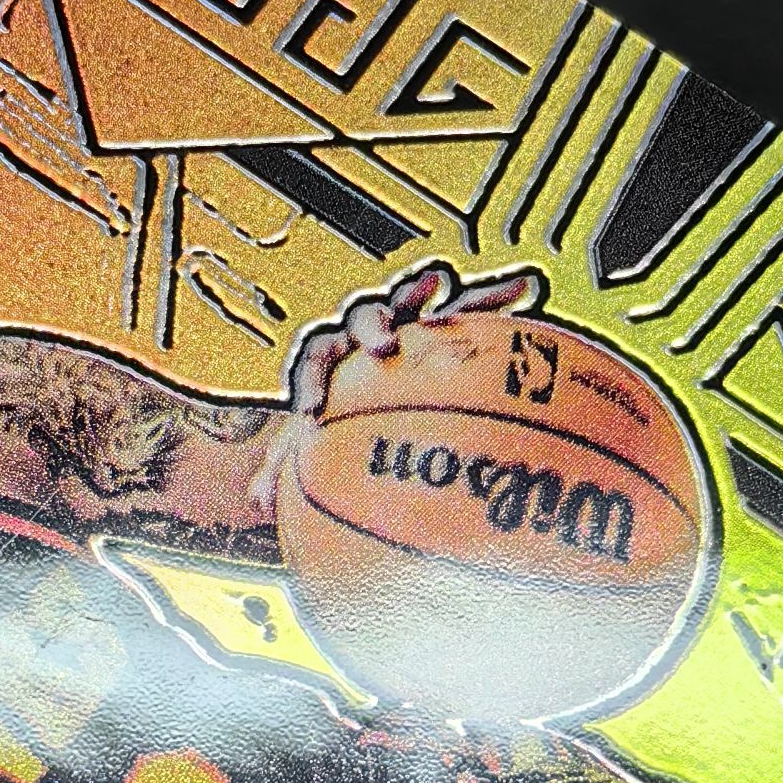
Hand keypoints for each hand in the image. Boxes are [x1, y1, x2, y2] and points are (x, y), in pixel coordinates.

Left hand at [251, 262, 545, 515]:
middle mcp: (364, 329)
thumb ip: (286, 466)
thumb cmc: (339, 413)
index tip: (311, 412)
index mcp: (330, 354)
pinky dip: (493, 296)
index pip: (313, 359)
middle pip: (361, 316)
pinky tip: (525, 291)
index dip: (309, 382)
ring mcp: (406, 318)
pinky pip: (470, 303)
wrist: (372, 383)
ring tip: (440, 282)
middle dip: (370, 328)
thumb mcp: (312, 441)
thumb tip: (257, 500)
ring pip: (413, 295)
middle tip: (382, 347)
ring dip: (423, 288)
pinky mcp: (445, 317)